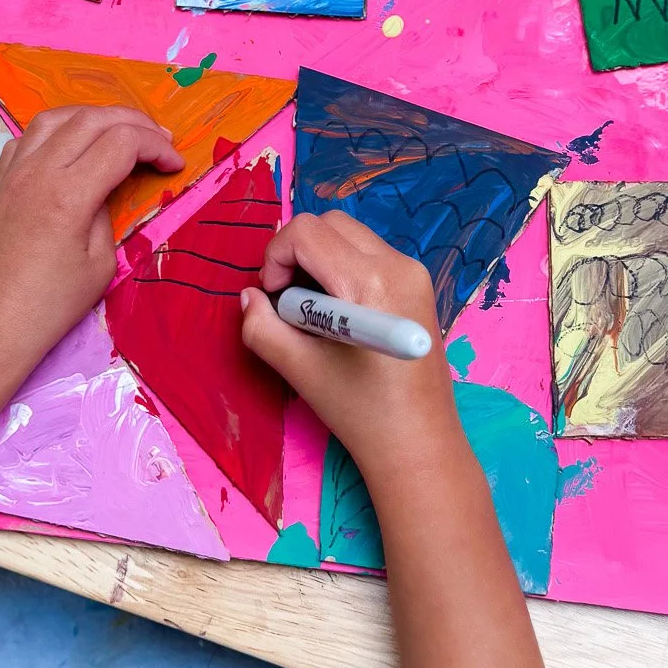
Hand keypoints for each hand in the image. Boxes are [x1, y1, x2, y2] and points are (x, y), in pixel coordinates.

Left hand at [0, 104, 184, 401]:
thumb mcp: (100, 266)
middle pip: (92, 118)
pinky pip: (27, 137)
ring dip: (94, 116)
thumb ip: (108, 216)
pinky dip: (57, 130)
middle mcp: (37, 172)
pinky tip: (71, 147)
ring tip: (121, 131)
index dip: (155, 146)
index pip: (121, 142)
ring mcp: (13, 173)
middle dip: (134, 122)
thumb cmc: (48, 308)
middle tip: (160, 141)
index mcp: (68, 194)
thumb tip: (107, 189)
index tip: (175, 164)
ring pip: (56, 117)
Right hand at [240, 212, 461, 478]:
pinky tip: (339, 315)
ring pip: (349, 235)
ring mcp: (414, 272)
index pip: (307, 232)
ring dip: (319, 260)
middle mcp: (399, 264)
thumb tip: (249, 297)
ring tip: (313, 312)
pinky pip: (368, 253)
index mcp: (370, 281)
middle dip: (296, 253)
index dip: (276, 257)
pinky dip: (342, 269)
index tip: (273, 299)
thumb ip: (262, 327)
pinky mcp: (419, 284)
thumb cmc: (359, 411)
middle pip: (330, 223)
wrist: (418, 444)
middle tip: (288, 302)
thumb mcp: (299, 370)